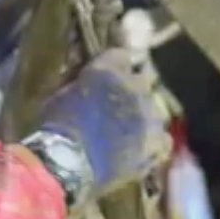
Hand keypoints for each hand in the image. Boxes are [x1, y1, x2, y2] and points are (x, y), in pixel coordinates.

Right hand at [32, 49, 172, 201]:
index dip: (115, 66)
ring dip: (143, 116)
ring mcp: (150, 115)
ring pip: (155, 109)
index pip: (122, 55)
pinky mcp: (158, 142)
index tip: (108, 76)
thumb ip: (80, 81)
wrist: (68, 162)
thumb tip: (85, 77)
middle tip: (117, 107)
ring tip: (128, 132)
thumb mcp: (61, 93)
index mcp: (110, 69)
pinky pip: (162, 138)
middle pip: (143, 81)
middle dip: (132, 91)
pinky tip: (140, 151)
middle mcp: (137, 86)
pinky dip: (153, 143)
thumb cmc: (57, 126)